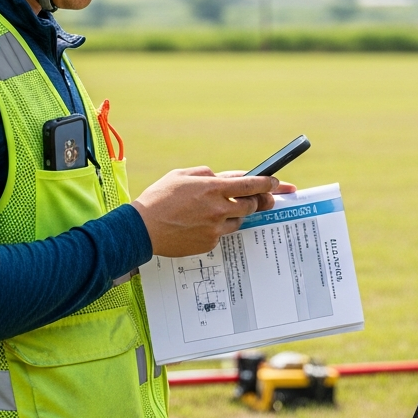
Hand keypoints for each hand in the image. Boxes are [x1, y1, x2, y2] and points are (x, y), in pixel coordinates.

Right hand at [130, 167, 296, 256]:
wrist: (142, 229)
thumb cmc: (159, 198)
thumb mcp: (182, 175)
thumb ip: (206, 174)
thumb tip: (221, 178)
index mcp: (212, 188)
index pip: (250, 185)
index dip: (267, 183)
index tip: (275, 183)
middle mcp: (217, 209)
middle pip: (251, 205)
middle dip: (260, 201)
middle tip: (263, 199)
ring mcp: (215, 228)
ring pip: (239, 221)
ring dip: (236, 215)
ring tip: (218, 210)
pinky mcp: (209, 243)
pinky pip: (223, 234)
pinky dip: (219, 227)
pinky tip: (202, 224)